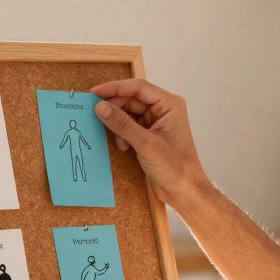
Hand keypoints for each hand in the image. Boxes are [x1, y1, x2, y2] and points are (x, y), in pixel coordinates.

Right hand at [89, 79, 209, 206]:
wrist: (184, 192)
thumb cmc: (174, 167)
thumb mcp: (145, 144)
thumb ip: (122, 124)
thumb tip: (100, 107)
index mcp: (169, 104)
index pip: (138, 87)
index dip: (115, 88)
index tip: (95, 92)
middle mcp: (163, 110)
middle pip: (132, 99)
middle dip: (115, 108)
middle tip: (96, 115)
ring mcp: (156, 123)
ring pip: (129, 113)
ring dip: (118, 124)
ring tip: (116, 139)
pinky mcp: (150, 135)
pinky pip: (130, 126)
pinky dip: (122, 134)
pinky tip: (123, 147)